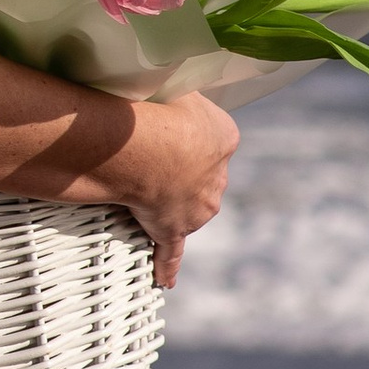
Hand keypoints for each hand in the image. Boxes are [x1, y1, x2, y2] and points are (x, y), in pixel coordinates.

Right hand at [113, 90, 237, 288]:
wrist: (151, 145)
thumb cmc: (163, 109)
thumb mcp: (184, 88)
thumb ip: (186, 95)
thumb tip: (178, 88)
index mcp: (225, 139)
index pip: (212, 138)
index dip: (187, 134)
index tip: (167, 128)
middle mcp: (218, 177)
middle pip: (202, 176)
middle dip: (181, 170)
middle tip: (149, 157)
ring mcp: (195, 208)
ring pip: (188, 206)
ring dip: (170, 201)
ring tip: (143, 189)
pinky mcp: (171, 229)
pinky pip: (170, 251)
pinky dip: (167, 266)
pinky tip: (166, 280)